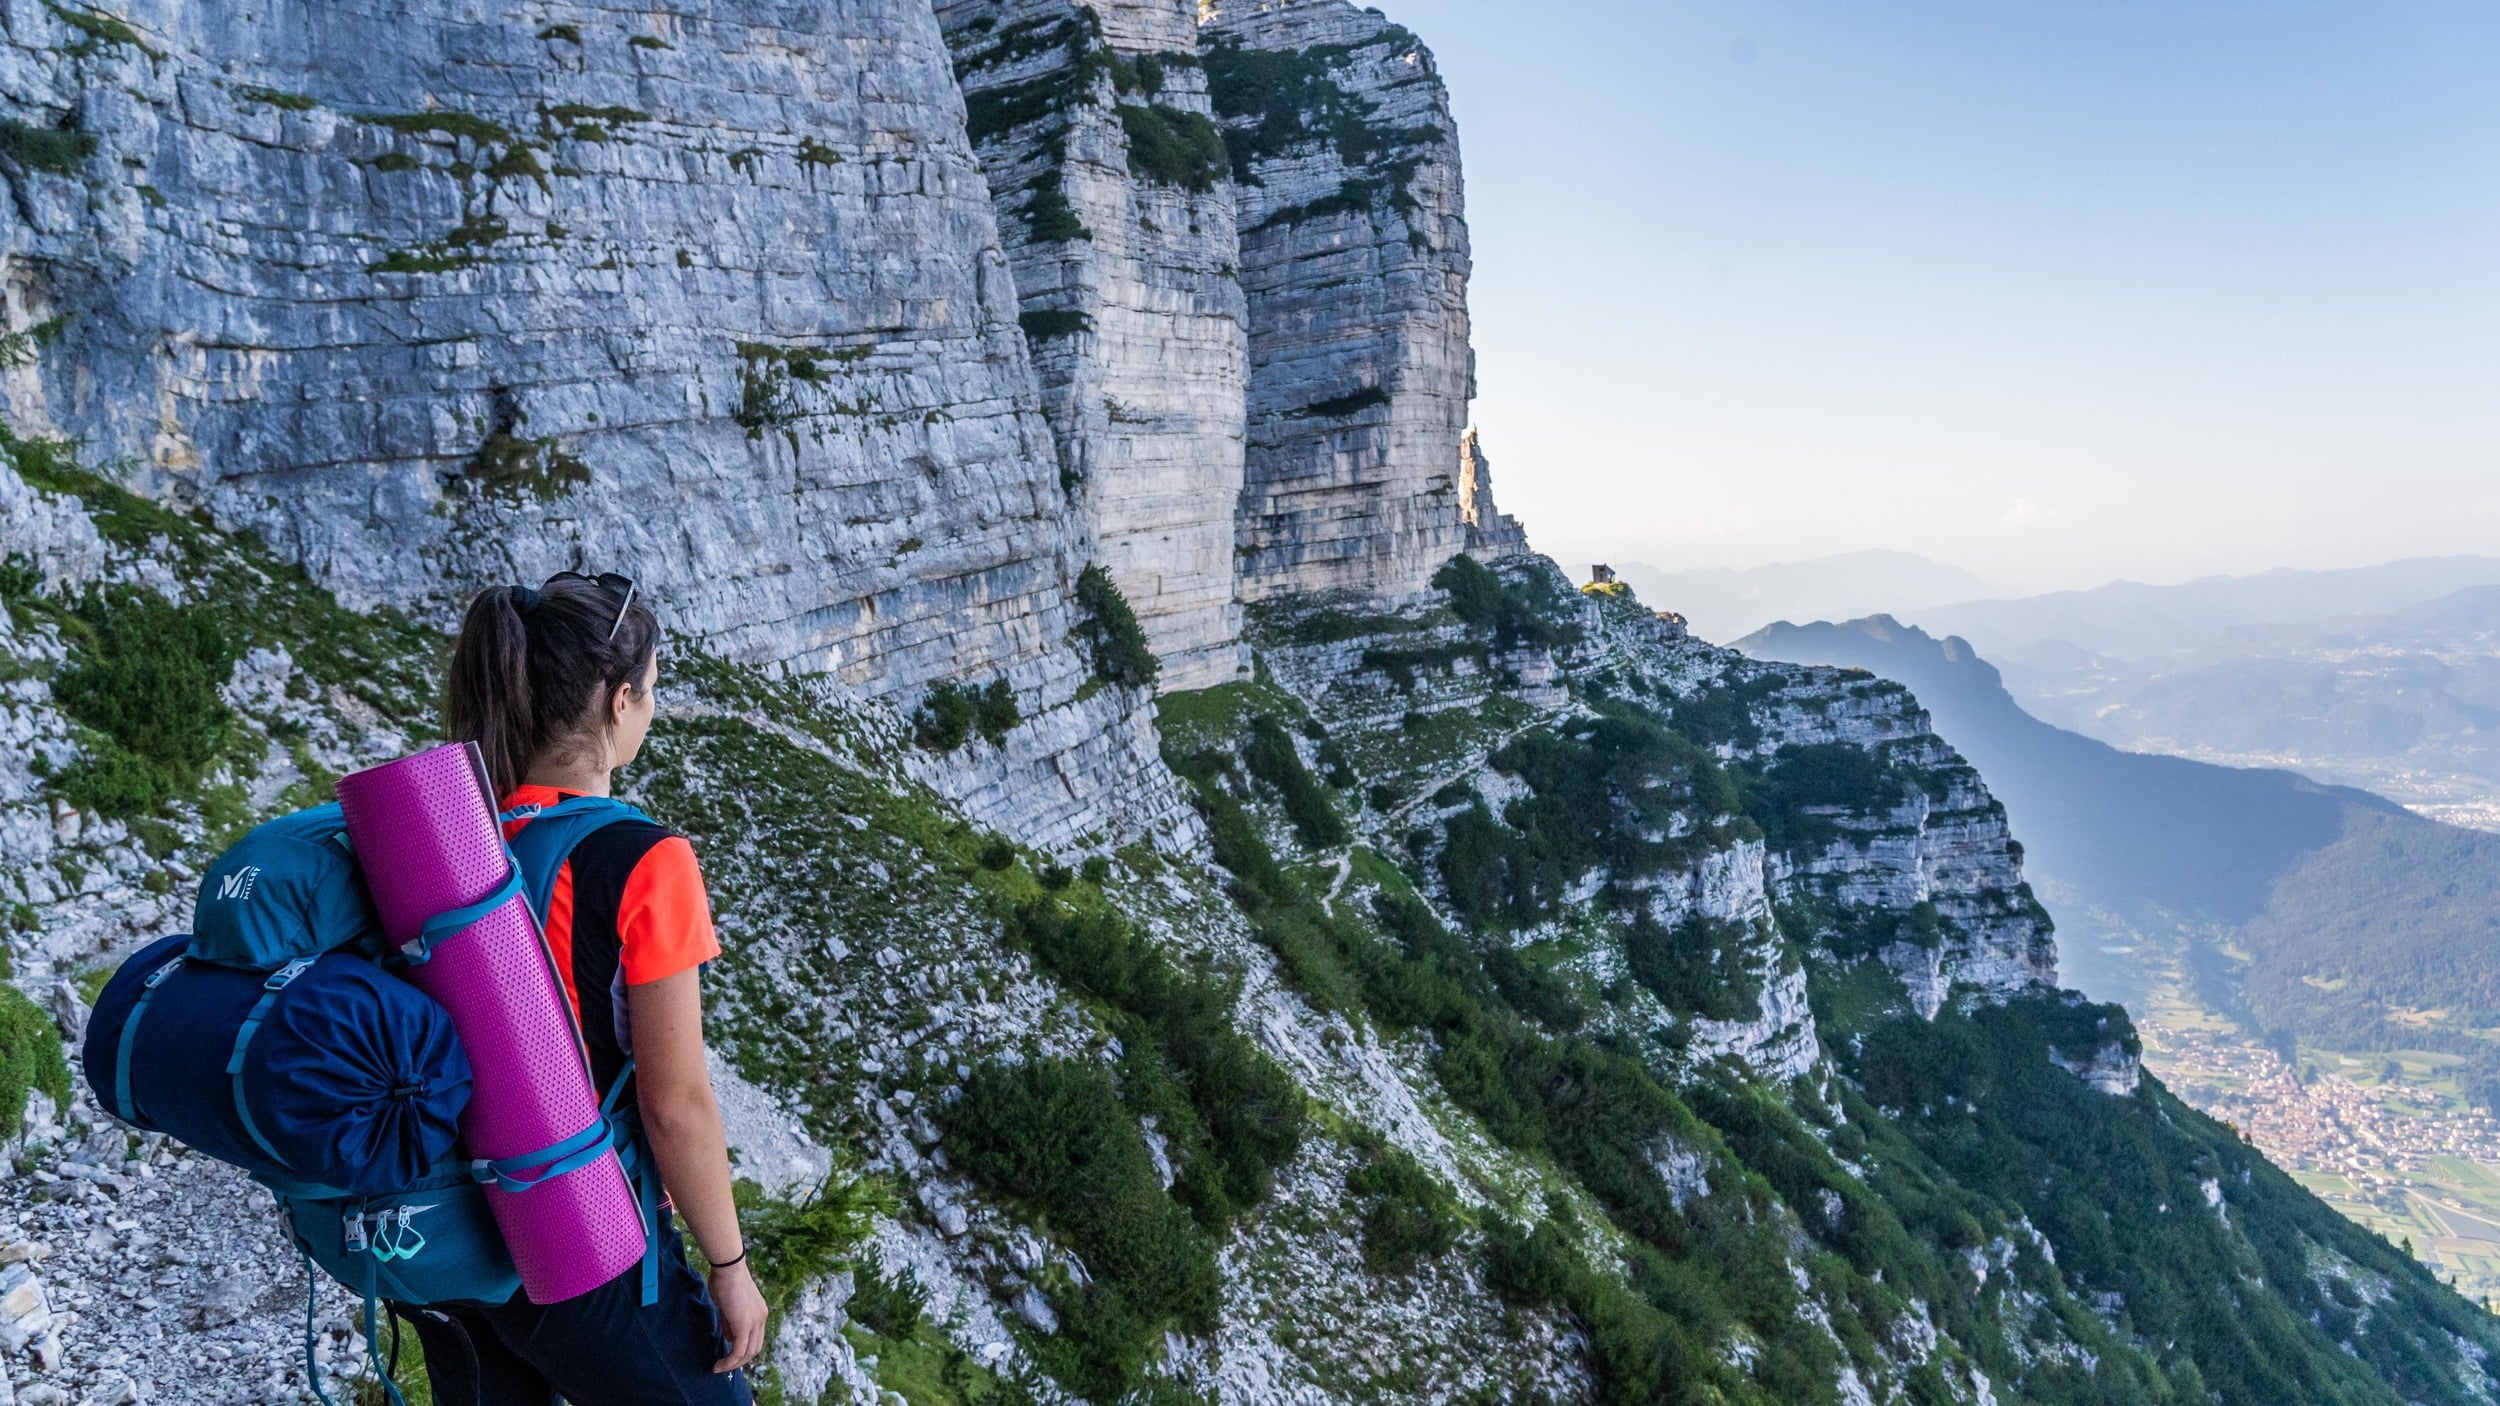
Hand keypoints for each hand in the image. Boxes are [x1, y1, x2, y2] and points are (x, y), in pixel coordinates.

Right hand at [709, 1258, 767, 1373]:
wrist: (728, 1268)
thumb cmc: (725, 1281)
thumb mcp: (729, 1306)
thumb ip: (731, 1322)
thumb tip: (729, 1338)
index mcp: (760, 1313)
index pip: (755, 1339)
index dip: (743, 1351)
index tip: (729, 1357)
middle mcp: (761, 1318)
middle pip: (754, 1349)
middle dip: (739, 1361)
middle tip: (723, 1366)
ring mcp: (755, 1322)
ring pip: (747, 1352)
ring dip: (733, 1364)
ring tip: (719, 1368)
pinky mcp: (744, 1325)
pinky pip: (738, 1350)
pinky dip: (729, 1361)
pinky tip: (719, 1364)